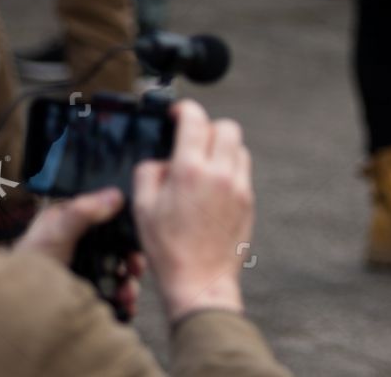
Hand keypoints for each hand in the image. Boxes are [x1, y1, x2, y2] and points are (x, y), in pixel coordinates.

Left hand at [15, 188, 147, 318]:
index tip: (137, 237)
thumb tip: (115, 195)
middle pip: (119, 245)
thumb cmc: (27, 266)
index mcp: (73, 220)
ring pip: (120, 271)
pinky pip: (114, 293)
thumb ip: (81, 213)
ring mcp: (85, 268)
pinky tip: (124, 304)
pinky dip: (124, 299)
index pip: (109, 214)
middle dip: (132, 259)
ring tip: (126, 294)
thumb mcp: (55, 233)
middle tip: (135, 268)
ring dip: (129, 283)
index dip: (127, 225)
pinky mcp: (87, 291)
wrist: (13, 307)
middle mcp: (82, 242)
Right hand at [133, 101, 253, 320]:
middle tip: (191, 141)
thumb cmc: (168, 249)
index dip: (184, 109)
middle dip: (207, 127)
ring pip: (238, 147)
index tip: (177, 114)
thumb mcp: (142, 207)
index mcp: (190, 170)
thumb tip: (161, 161)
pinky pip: (243, 171)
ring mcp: (239, 187)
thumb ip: (149, 172)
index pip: (195, 119)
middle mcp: (220, 173)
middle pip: (226, 127)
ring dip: (222, 147)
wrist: (200, 281)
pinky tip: (213, 187)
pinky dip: (230, 169)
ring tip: (203, 165)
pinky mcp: (248, 202)